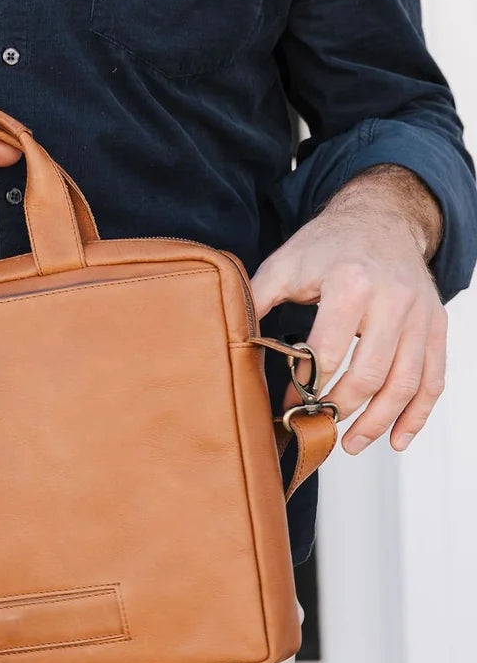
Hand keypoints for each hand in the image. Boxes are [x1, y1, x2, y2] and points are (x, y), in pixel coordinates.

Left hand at [250, 166, 445, 453]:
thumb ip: (256, 300)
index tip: (289, 406)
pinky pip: (433, 377)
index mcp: (351, 284)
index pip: (328, 350)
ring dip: (379, 422)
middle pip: (370, 373)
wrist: (382, 218)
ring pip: (406, 382)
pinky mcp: (435, 326)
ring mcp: (419, 315)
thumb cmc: (329, 245)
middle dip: (341, 409)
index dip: (306, 386)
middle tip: (316, 428)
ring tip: (350, 444)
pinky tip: (397, 438)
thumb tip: (227, 337)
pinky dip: (418, 413)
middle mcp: (392, 300)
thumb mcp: (285, 264)